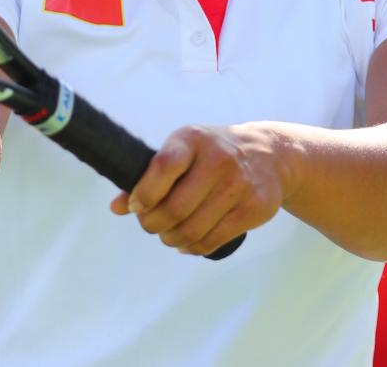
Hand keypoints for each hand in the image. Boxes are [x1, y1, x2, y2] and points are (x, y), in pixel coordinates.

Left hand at [111, 123, 293, 255]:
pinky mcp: (255, 208)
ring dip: (172, 239)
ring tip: (169, 235)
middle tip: (151, 225)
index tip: (137, 206)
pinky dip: (193, 248)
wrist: (269, 153)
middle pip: (175, 209)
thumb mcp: (183, 150)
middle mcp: (218, 159)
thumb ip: (150, 176)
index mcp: (193, 139)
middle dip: (153, 225)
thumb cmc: (213, 152)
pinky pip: (213, 240)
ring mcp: (239, 184)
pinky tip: (188, 242)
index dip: (143, 194)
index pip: (162, 167)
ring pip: (192, 230)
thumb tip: (117, 207)